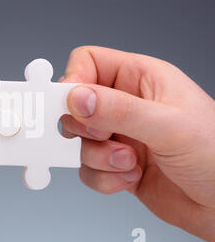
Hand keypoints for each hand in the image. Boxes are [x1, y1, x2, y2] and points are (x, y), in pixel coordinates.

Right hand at [61, 46, 214, 241]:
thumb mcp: (169, 126)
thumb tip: (77, 98)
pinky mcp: (116, 165)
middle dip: (85, 128)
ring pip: (80, 142)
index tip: (71, 105)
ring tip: (130, 162)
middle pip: (75, 105)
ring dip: (100, 158)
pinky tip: (131, 177)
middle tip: (103, 135)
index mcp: (141, 79)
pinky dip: (104, 178)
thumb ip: (119, 110)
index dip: (73, 80)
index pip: (88, 63)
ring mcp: (120, 136)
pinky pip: (88, 169)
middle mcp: (127, 106)